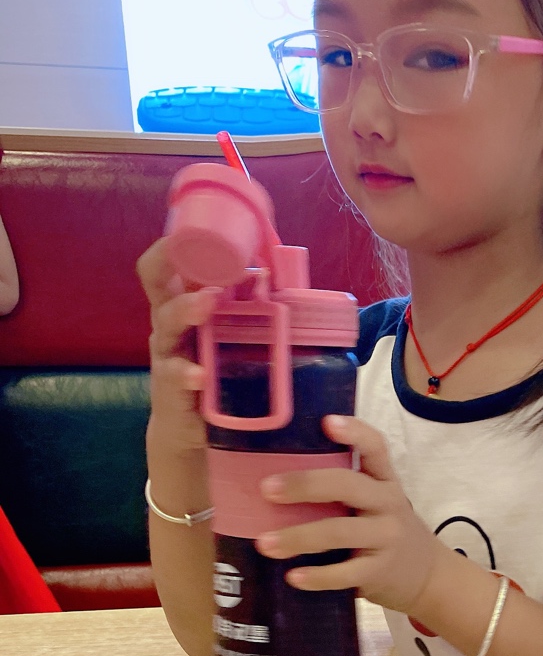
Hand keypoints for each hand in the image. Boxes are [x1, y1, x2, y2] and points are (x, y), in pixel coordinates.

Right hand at [136, 238, 220, 454]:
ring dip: (187, 309)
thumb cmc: (211, 372)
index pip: (167, 264)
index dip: (174, 243)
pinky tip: (200, 375)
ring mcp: (167, 353)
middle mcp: (168, 323)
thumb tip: (273, 275)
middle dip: (169, 261)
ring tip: (207, 303)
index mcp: (181, 304)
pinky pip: (175, 375)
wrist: (190, 429)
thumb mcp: (224, 336)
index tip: (194, 227)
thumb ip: (241, 308)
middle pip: (155, 281)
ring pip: (167, 322)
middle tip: (196, 247)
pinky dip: (188, 374)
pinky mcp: (170, 386)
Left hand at [256, 415, 439, 614]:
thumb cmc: (387, 533)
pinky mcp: (379, 571)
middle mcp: (388, 504)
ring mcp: (386, 538)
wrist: (430, 577)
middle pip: (348, 486)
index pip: (376, 447)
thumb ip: (346, 490)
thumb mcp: (379, 504)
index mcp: (385, 481)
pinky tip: (293, 576)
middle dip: (305, 485)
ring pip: (339, 531)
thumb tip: (278, 480)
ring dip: (299, 537)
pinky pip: (345, 573)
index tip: (327, 422)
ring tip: (265, 543)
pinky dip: (317, 576)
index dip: (354, 433)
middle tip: (266, 489)